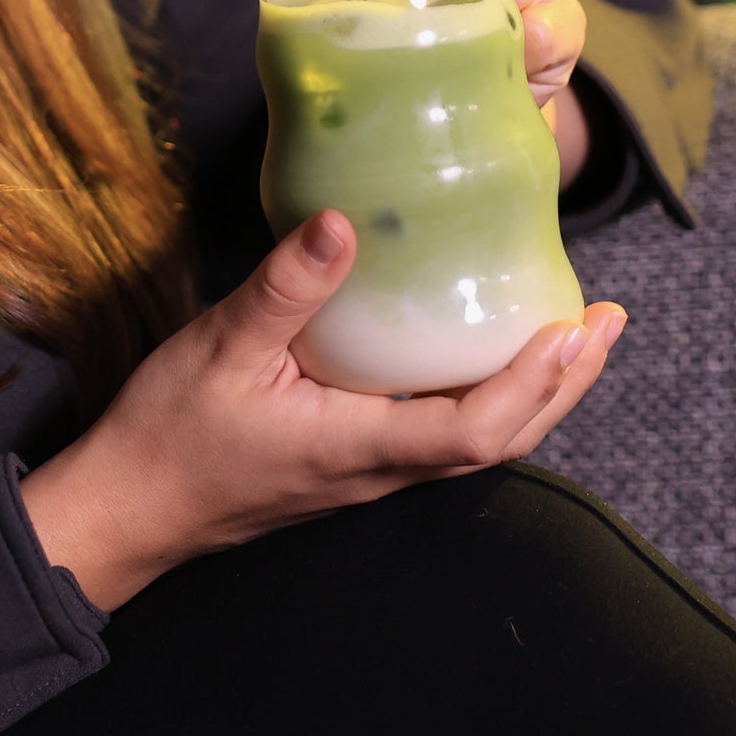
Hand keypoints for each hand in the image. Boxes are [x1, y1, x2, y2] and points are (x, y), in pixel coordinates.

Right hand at [19, 211, 627, 610]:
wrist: (128, 511)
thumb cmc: (169, 438)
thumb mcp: (221, 348)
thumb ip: (284, 289)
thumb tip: (343, 224)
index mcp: (359, 447)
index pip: (476, 432)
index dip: (534, 383)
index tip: (574, 329)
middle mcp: (380, 471)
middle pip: (502, 444)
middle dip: (563, 386)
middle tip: (606, 323)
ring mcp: (370, 474)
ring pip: (478, 445)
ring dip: (536, 394)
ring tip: (570, 338)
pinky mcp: (353, 464)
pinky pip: (442, 438)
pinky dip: (488, 398)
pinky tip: (483, 356)